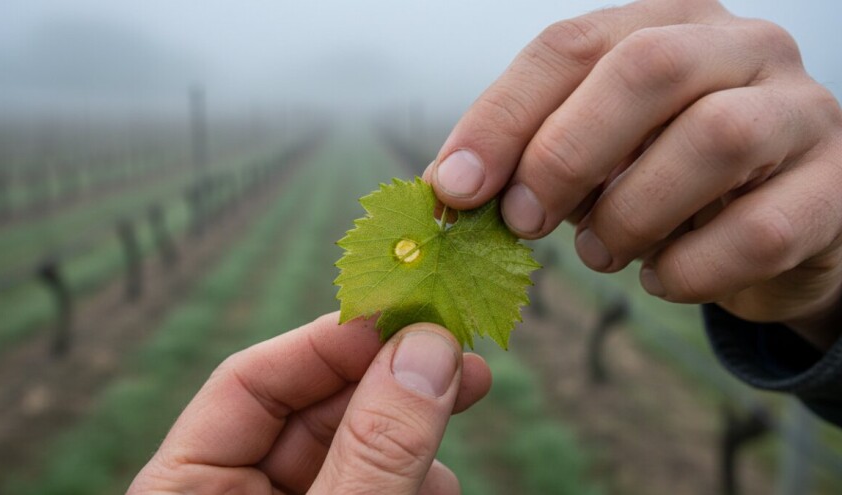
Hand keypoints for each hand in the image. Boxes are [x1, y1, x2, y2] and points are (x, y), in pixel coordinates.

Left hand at [127, 312, 490, 493]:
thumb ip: (372, 449)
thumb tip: (427, 348)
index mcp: (185, 492)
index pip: (247, 382)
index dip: (327, 341)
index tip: (403, 314)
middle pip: (312, 411)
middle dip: (390, 382)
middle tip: (460, 355)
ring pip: (353, 451)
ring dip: (411, 435)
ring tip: (454, 433)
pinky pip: (373, 486)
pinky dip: (412, 480)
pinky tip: (438, 486)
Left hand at [426, 0, 841, 348]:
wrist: (773, 219)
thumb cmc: (663, 177)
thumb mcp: (593, 152)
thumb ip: (532, 156)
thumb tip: (455, 188)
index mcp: (664, 23)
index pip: (568, 46)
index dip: (501, 118)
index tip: (455, 187)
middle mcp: (740, 48)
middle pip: (646, 70)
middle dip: (565, 153)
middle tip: (525, 222)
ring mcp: (800, 112)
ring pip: (714, 141)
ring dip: (632, 214)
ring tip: (602, 251)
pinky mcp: (833, 189)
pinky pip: (759, 232)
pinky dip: (688, 269)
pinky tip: (661, 276)